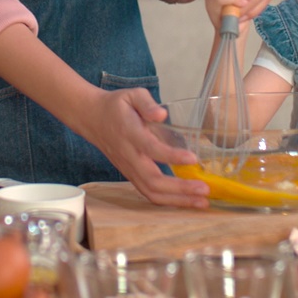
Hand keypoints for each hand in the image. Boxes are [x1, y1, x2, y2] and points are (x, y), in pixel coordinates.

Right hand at [76, 86, 210, 208]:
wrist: (92, 118)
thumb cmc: (117, 106)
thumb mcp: (131, 94)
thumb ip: (146, 103)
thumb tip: (162, 115)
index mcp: (130, 133)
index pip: (151, 148)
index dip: (171, 156)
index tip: (193, 159)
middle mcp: (129, 156)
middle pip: (152, 180)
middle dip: (180, 188)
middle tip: (205, 189)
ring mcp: (128, 169)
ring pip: (150, 192)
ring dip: (177, 200)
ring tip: (202, 202)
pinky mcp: (130, 175)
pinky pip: (148, 193)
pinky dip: (168, 201)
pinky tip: (187, 201)